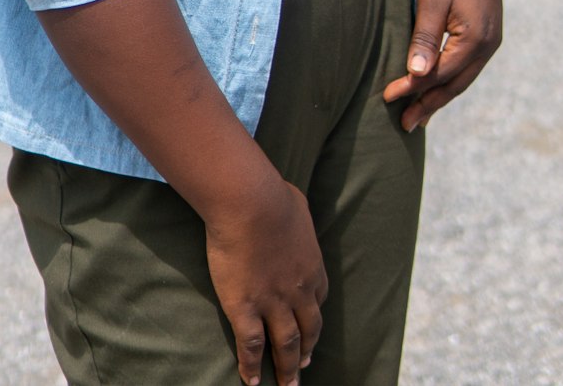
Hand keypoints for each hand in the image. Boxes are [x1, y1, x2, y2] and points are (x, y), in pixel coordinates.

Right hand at [205, 177, 327, 385]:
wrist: (250, 203)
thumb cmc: (271, 195)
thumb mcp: (296, 203)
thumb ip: (296, 217)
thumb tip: (292, 212)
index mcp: (312, 267)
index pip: (317, 301)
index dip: (313, 319)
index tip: (311, 330)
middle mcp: (298, 291)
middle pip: (307, 330)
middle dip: (306, 350)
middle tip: (304, 366)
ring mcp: (273, 303)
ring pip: (284, 344)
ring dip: (287, 367)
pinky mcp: (245, 308)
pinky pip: (250, 346)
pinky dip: (251, 366)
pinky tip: (251, 381)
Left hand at [384, 0, 501, 131]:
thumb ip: (425, 38)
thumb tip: (417, 75)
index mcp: (476, 39)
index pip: (440, 75)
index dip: (414, 89)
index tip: (388, 96)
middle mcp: (489, 44)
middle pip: (455, 84)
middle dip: (430, 103)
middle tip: (405, 123)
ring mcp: (491, 39)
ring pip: (463, 77)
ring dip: (440, 96)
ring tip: (419, 114)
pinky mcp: (486, 32)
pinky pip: (467, 65)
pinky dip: (450, 79)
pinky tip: (436, 86)